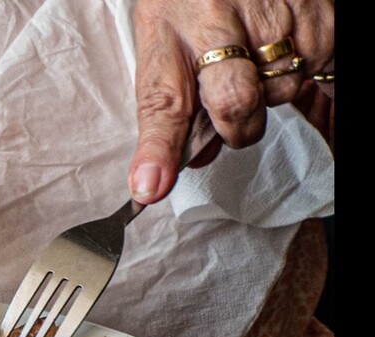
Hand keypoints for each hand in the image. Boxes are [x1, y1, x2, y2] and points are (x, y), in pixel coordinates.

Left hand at [127, 0, 333, 203]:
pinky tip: (286, 51)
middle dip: (236, 126)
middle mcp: (217, 15)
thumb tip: (182, 165)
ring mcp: (273, 12)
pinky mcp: (318, 13)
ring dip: (269, 91)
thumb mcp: (165, 39)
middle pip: (235, 104)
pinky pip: (317, 71)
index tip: (149, 187)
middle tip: (232, 113)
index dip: (158, 150)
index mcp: (168, 27)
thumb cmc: (192, 1)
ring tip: (256, 57)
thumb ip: (172, 105)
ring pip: (279, 92)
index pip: (162, 102)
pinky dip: (303, 70)